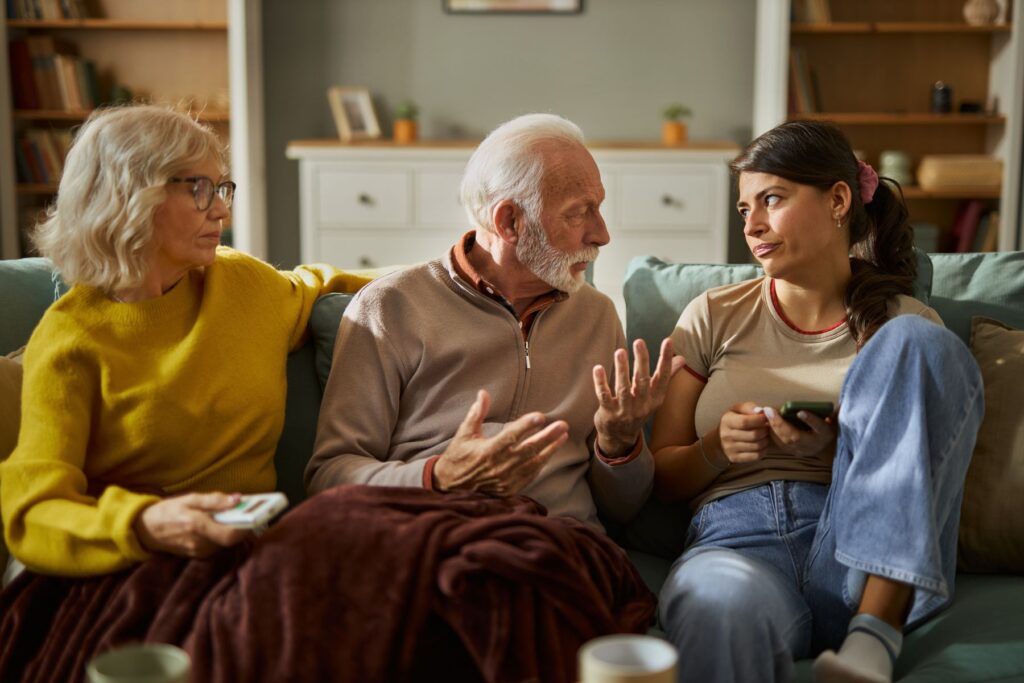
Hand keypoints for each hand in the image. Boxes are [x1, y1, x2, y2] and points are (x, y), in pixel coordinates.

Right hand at [134, 492, 250, 558]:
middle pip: (230, 539)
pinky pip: (216, 545)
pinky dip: (222, 534)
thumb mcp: (189, 499)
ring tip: (232, 515)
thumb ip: (213, 500)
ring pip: (224, 543)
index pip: (230, 535)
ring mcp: (198, 551)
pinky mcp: (197, 555)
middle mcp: (198, 543)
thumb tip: (237, 499)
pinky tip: (219, 523)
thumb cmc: (167, 511)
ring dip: (231, 530)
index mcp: (196, 526)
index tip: (257, 516)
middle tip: (248, 512)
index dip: (246, 528)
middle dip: (241, 526)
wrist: (144, 531)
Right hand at [434, 389, 568, 495]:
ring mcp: (506, 479)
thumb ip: (476, 413)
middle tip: (562, 425)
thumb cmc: (458, 457)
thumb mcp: (464, 433)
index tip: (541, 416)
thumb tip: (483, 393)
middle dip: (548, 436)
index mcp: (488, 451)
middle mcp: (499, 466)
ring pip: (534, 463)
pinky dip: (541, 463)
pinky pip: (530, 475)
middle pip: (529, 449)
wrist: (451, 487)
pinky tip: (550, 452)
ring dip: (550, 449)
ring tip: (563, 436)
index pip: (511, 436)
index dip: (526, 425)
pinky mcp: (510, 488)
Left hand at [593, 339, 673, 457]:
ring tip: (619, 352)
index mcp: (655, 398)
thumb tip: (682, 358)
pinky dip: (601, 383)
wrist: (620, 437)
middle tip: (639, 342)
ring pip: (623, 388)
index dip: (666, 359)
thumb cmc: (638, 408)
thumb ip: (666, 375)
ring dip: (622, 370)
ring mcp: (625, 410)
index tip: (668, 341)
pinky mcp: (609, 413)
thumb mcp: (654, 396)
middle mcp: (642, 405)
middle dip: (641, 361)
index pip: (663, 377)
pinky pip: (604, 396)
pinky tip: (598, 368)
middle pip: (642, 381)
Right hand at [718, 401, 770, 463]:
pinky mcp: (735, 458)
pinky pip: (756, 456)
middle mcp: (726, 435)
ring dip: (765, 441)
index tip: (766, 418)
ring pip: (756, 446)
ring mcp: (730, 448)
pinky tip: (762, 445)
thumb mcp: (738, 410)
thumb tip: (760, 411)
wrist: (720, 439)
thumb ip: (749, 407)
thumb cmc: (734, 421)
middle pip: (753, 435)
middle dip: (765, 431)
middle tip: (767, 428)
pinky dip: (763, 451)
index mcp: (727, 421)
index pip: (745, 422)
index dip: (759, 420)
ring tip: (765, 436)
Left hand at [762, 405, 836, 456]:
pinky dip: (773, 434)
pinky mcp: (796, 453)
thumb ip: (829, 411)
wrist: (826, 443)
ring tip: (767, 415)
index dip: (810, 420)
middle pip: (796, 437)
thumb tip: (833, 402)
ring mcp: (804, 451)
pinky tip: (767, 423)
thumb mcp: (831, 417)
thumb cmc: (827, 423)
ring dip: (774, 428)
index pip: (819, 427)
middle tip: (770, 411)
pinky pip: (781, 445)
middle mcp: (815, 444)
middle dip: (780, 424)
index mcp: (826, 433)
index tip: (800, 412)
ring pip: (786, 442)